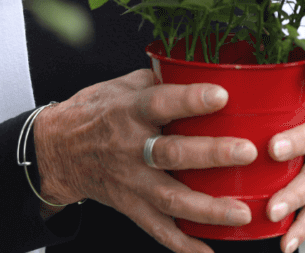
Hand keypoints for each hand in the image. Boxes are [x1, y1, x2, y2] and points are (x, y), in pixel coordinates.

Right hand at [34, 69, 258, 252]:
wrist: (58, 149)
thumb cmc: (97, 111)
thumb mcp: (122, 85)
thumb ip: (159, 80)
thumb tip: (199, 71)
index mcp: (129, 110)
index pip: (161, 102)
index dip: (190, 99)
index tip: (221, 95)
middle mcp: (130, 147)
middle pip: (171, 153)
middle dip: (211, 155)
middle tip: (246, 152)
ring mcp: (130, 181)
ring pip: (170, 198)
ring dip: (208, 208)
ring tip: (242, 212)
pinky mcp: (130, 206)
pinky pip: (158, 230)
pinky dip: (184, 245)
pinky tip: (209, 252)